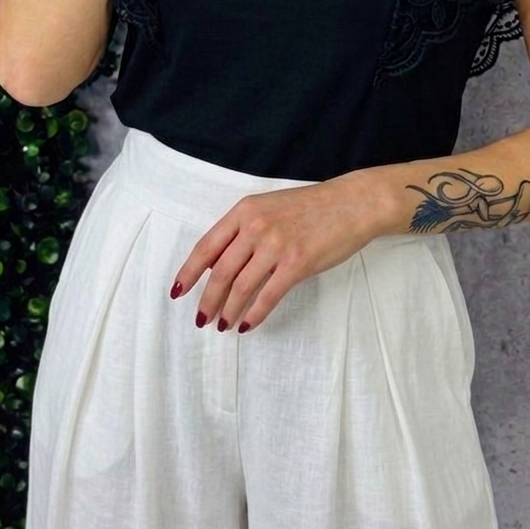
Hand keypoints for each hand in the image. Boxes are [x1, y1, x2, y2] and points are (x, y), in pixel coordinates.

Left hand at [169, 173, 385, 332]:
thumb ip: (243, 231)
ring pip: (241, 287)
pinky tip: (247, 324)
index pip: (206, 246)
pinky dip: (254, 314)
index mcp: (244, 211)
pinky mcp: (297, 263)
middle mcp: (256, 226)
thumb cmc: (310, 207)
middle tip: (201, 319)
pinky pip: (268, 295)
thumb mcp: (269, 208)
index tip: (178, 291)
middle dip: (207, 299)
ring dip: (227, 310)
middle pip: (220, 272)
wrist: (350, 204)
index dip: (189, 272)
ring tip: (221, 324)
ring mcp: (276, 245)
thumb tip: (218, 266)